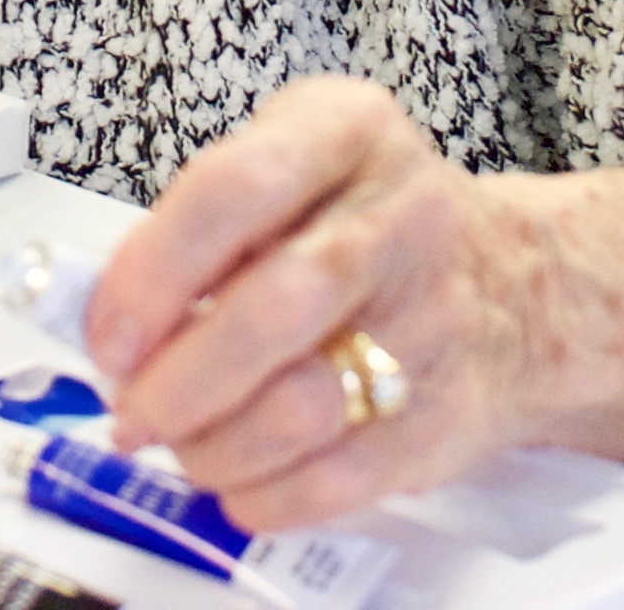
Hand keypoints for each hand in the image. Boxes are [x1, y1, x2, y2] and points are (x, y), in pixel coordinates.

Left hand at [82, 79, 623, 528]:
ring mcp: (437, 314)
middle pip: (271, 308)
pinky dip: (266, 493)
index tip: (110, 332)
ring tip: (185, 441)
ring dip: (214, 443)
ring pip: (302, 404)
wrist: (517, 283)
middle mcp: (402, 214)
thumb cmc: (367, 225)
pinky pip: (340, 476)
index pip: (234, 189)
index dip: (153, 273)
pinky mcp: (452, 409)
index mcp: (347, 130)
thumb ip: (200, 227)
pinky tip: (241, 477)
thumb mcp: (291, 169)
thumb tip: (107, 316)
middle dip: (178, 379)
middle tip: (135, 406)